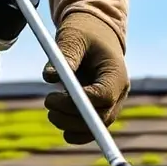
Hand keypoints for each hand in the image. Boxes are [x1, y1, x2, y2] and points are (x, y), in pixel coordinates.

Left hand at [42, 13, 129, 144]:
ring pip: (94, 128)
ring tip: (51, 110)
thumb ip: (64, 54)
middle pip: (100, 117)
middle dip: (72, 117)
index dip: (80, 103)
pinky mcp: (101, 112)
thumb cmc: (85, 32)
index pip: (104, 96)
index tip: (55, 97)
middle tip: (48, 103)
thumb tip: (50, 77)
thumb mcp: (73, 35)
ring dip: (69, 125)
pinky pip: (91, 131)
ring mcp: (112, 105)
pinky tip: (61, 125)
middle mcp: (118, 93)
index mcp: (116, 73)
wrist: (95, 33)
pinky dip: (75, 133)